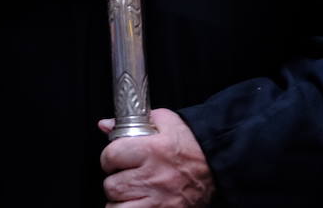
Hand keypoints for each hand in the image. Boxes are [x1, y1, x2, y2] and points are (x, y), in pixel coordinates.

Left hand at [98, 109, 213, 207]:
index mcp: (151, 150)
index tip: (116, 159)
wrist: (218, 164)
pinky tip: (137, 203)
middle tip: (126, 177)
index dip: (110, 158)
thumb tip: (105, 125)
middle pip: (112, 185)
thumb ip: (132, 122)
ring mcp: (159, 201)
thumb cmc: (191, 144)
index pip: (110, 156)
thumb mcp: (164, 122)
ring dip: (120, 201)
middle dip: (115, 181)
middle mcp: (153, 177)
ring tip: (131, 193)